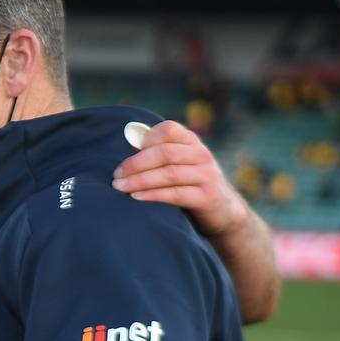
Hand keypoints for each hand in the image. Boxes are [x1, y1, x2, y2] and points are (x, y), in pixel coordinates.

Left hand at [111, 120, 246, 236]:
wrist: (222, 211)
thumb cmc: (189, 183)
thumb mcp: (178, 163)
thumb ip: (157, 152)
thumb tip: (129, 141)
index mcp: (191, 141)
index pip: (168, 130)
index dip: (146, 140)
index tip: (127, 153)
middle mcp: (202, 155)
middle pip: (165, 153)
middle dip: (136, 164)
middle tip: (116, 175)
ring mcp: (207, 175)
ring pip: (169, 174)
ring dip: (140, 180)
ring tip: (120, 187)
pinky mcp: (207, 197)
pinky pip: (176, 194)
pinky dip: (153, 195)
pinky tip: (136, 197)